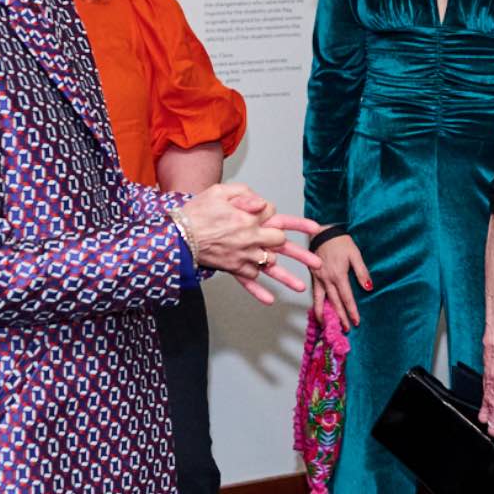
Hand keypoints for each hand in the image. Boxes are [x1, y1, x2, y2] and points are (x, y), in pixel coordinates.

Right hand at [176, 185, 320, 303]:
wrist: (176, 234)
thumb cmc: (197, 210)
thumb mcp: (220, 192)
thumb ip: (244, 194)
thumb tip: (262, 203)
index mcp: (250, 219)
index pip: (280, 220)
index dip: (295, 224)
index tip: (314, 229)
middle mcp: (250, 239)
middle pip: (281, 246)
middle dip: (300, 253)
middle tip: (317, 263)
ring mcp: (242, 256)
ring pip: (269, 267)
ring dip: (287, 278)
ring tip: (302, 288)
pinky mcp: (231, 268)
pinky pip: (246, 281)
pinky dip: (257, 291)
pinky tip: (270, 300)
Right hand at [315, 233, 371, 326]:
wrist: (322, 232)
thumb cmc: (340, 242)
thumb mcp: (355, 254)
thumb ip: (362, 272)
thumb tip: (368, 288)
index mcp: (339, 275)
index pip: (346, 298)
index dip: (352, 311)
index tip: (356, 322)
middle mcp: (327, 280)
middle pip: (334, 303)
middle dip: (340, 317)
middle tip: (346, 329)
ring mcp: (318, 279)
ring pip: (320, 301)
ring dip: (324, 315)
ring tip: (327, 326)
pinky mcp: (313, 277)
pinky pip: (314, 294)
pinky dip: (316, 305)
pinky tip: (319, 312)